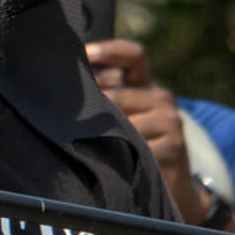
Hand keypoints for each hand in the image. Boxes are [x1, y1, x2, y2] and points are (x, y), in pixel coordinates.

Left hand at [86, 38, 206, 220]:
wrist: (172, 184)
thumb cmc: (135, 142)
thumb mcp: (122, 113)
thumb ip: (103, 93)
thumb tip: (61, 80)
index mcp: (146, 84)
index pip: (133, 56)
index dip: (109, 51)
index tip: (84, 53)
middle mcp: (161, 98)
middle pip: (116, 94)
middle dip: (92, 107)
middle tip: (68, 117)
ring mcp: (170, 122)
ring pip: (123, 122)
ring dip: (101, 134)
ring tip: (86, 144)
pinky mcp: (173, 148)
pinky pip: (134, 146)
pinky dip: (117, 154)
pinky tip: (109, 161)